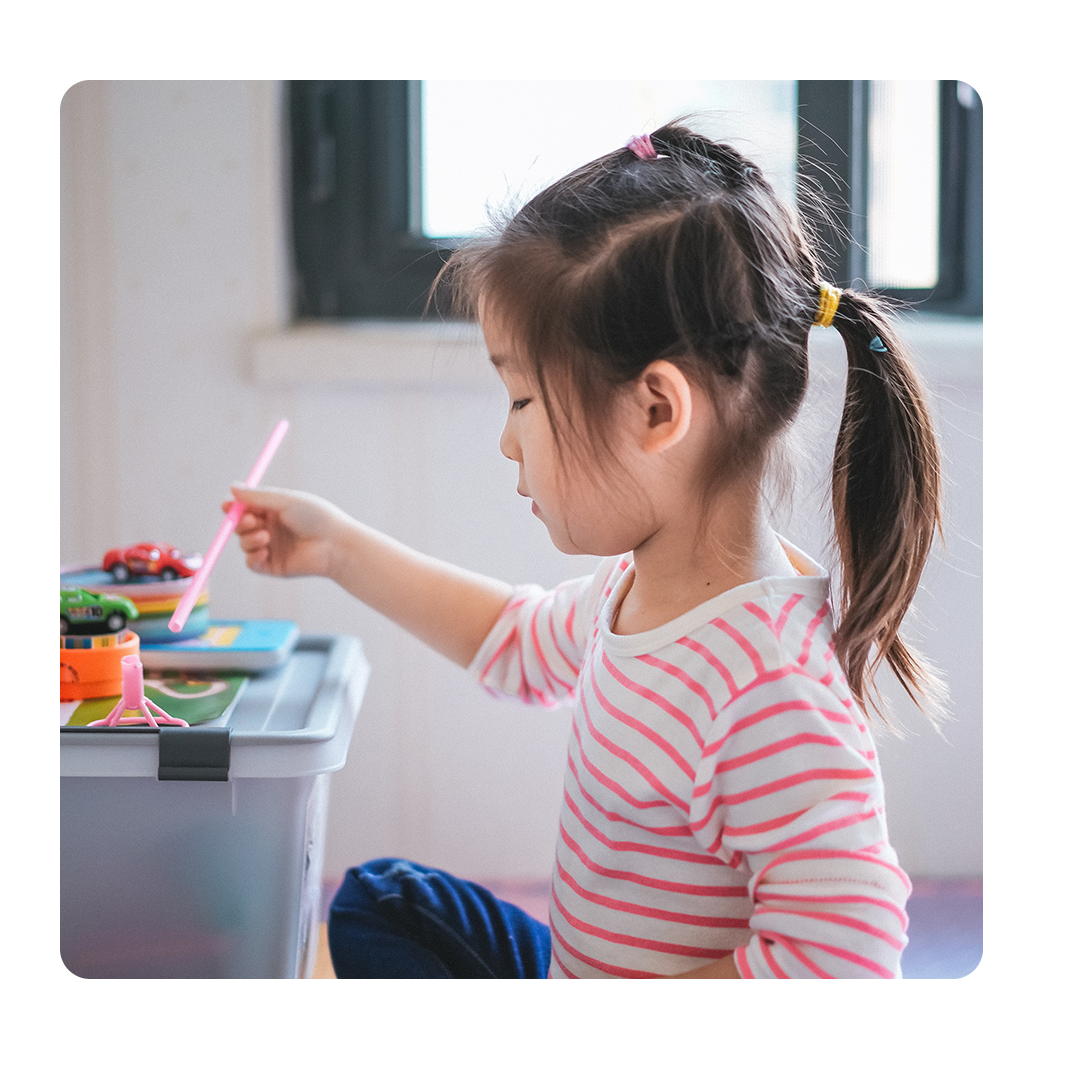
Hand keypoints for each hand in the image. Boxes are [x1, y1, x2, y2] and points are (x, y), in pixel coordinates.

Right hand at [226, 485, 349, 579]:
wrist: (335, 544)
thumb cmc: (316, 517)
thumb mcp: (285, 501)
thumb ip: (257, 497)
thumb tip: (232, 488)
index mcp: (274, 510)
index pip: (246, 508)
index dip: (234, 508)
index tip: (227, 506)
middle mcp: (271, 529)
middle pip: (241, 526)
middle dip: (240, 523)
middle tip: (250, 521)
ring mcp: (272, 548)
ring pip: (244, 544)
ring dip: (248, 539)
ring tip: (265, 536)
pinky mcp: (274, 566)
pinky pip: (252, 564)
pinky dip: (252, 557)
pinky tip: (265, 551)